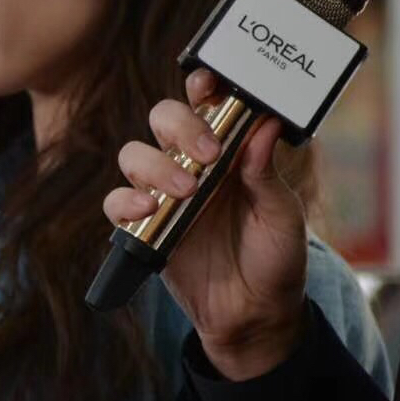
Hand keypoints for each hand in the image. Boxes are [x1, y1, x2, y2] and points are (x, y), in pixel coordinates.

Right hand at [103, 68, 307, 378]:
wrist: (255, 316)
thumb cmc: (275, 260)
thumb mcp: (283, 216)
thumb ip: (267, 173)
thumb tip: (264, 124)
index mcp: (229, 152)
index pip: (207, 104)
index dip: (202, 85)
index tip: (207, 85)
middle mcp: (192, 165)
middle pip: (163, 118)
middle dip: (179, 126)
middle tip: (207, 155)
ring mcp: (164, 195)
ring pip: (134, 154)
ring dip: (155, 166)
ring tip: (185, 194)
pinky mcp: (143, 228)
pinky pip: (117, 204)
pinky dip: (125, 203)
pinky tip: (149, 213)